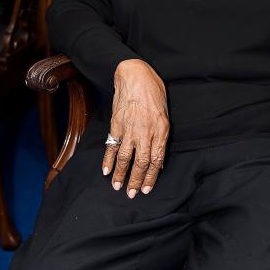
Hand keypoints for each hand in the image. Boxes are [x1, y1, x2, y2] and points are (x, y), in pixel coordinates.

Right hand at [103, 59, 169, 198]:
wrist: (135, 75)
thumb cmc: (154, 91)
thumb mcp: (165, 114)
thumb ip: (161, 135)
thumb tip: (157, 157)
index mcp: (161, 130)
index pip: (156, 160)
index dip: (152, 177)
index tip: (147, 189)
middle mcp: (146, 133)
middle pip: (141, 163)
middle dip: (136, 181)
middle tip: (132, 194)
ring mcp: (130, 130)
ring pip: (125, 158)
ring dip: (120, 175)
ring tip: (117, 187)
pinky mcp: (116, 125)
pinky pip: (111, 146)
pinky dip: (107, 160)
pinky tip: (105, 170)